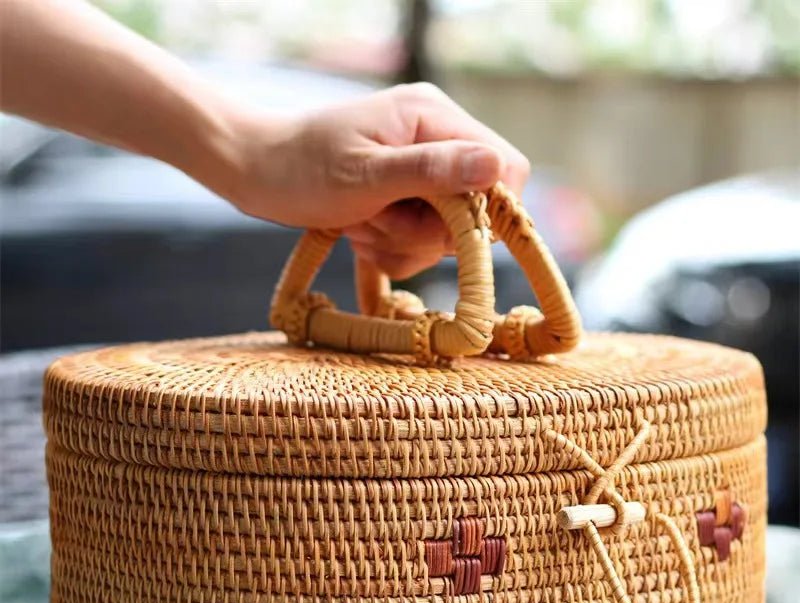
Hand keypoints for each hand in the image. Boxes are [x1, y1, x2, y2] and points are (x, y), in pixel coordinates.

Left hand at [224, 83, 529, 279]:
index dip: (486, 211)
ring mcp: (419, 168)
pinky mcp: (404, 194)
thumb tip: (496, 167)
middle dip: (426, 232)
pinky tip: (359, 233)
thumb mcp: (366, 175)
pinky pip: (420, 239)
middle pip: (474, 209)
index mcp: (433, 118)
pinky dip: (391, 248)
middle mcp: (434, 138)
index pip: (505, 167)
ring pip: (444, 231)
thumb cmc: (301, 168)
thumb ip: (432, 171)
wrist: (254, 171)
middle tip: (378, 222)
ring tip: (360, 224)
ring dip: (402, 242)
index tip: (443, 230)